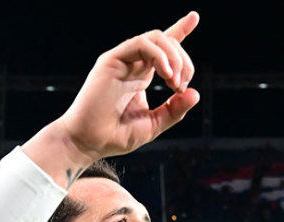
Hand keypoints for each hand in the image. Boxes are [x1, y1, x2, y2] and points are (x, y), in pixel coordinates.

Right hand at [24, 13, 200, 183]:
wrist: (88, 142)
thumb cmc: (115, 135)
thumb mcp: (153, 124)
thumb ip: (174, 110)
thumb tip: (195, 93)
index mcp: (142, 76)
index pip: (163, 47)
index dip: (180, 29)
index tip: (194, 17)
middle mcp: (133, 64)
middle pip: (167, 42)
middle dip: (184, 61)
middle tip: (181, 87)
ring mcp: (122, 60)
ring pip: (156, 37)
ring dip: (174, 56)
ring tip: (175, 81)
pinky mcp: (111, 60)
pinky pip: (141, 43)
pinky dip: (159, 55)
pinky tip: (166, 73)